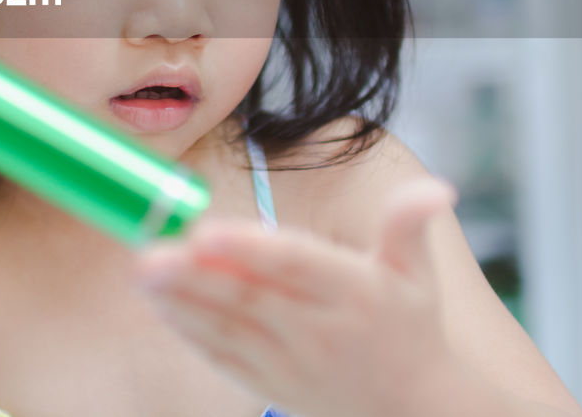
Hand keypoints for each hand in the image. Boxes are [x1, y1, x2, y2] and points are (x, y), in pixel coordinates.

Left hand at [135, 178, 458, 416]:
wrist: (414, 411)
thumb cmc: (411, 327)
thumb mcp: (419, 272)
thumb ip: (409, 225)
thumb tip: (438, 187)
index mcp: (356, 293)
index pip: (297, 265)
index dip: (251, 250)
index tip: (207, 233)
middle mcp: (320, 331)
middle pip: (249, 299)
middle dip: (195, 277)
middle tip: (150, 254)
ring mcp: (291, 363)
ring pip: (228, 330)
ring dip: (181, 302)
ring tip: (143, 273)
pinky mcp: (269, 383)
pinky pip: (223, 356)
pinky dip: (190, 332)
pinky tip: (159, 304)